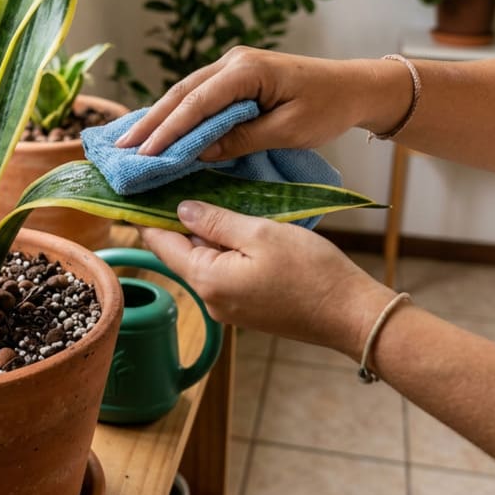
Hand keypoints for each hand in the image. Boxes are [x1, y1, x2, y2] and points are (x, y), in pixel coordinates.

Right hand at [115, 47, 366, 160]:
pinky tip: (160, 130)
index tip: (145, 154)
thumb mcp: (287, 130)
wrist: (354, 87)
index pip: (198, 103)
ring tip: (131, 142)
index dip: (169, 130)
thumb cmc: (328, 107)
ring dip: (159, 117)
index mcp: (247, 70)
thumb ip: (242, 138)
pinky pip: (199, 96)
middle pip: (182, 93)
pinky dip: (178, 114)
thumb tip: (198, 153)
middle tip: (121, 147)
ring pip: (186, 93)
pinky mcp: (236, 78)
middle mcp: (233, 62)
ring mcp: (233, 67)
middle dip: (151, 121)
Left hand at [140, 201, 395, 356]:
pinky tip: (241, 228)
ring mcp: (229, 308)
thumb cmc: (310, 271)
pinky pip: (225, 273)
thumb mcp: (260, 234)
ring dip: (208, 234)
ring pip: (205, 262)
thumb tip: (182, 210)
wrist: (350, 314)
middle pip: (182, 253)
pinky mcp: (248, 309)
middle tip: (186, 180)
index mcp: (206, 280)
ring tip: (217, 197)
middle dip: (182, 220)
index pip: (161, 243)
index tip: (144, 187)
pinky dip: (226, 250)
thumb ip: (216, 222)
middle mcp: (210, 299)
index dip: (149, 214)